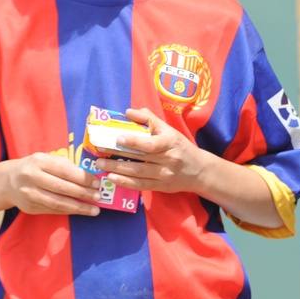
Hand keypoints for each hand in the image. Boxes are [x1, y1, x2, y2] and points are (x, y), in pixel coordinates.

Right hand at [5, 152, 99, 215]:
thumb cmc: (37, 168)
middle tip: (99, 197)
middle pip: (61, 188)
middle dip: (83, 193)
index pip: (65, 171)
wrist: (9, 180)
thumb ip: (67, 167)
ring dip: (79, 207)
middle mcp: (31, 177)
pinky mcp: (29, 207)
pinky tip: (81, 211)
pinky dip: (69, 211)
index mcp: (39, 161)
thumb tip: (92, 179)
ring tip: (94, 210)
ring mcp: (28, 193)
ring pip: (57, 203)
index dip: (83, 178)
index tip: (97, 184)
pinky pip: (53, 210)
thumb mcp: (49, 160)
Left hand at [92, 108, 207, 194]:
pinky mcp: (161, 186)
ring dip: (117, 168)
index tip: (118, 138)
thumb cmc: (181, 147)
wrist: (200, 171)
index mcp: (170, 142)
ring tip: (100, 164)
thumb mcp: (170, 131)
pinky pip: (140, 185)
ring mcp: (165, 174)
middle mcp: (169, 159)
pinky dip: (125, 182)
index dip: (134, 141)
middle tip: (99, 150)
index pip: (151, 143)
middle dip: (117, 154)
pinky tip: (112, 177)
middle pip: (140, 157)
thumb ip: (150, 120)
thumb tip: (129, 112)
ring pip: (138, 172)